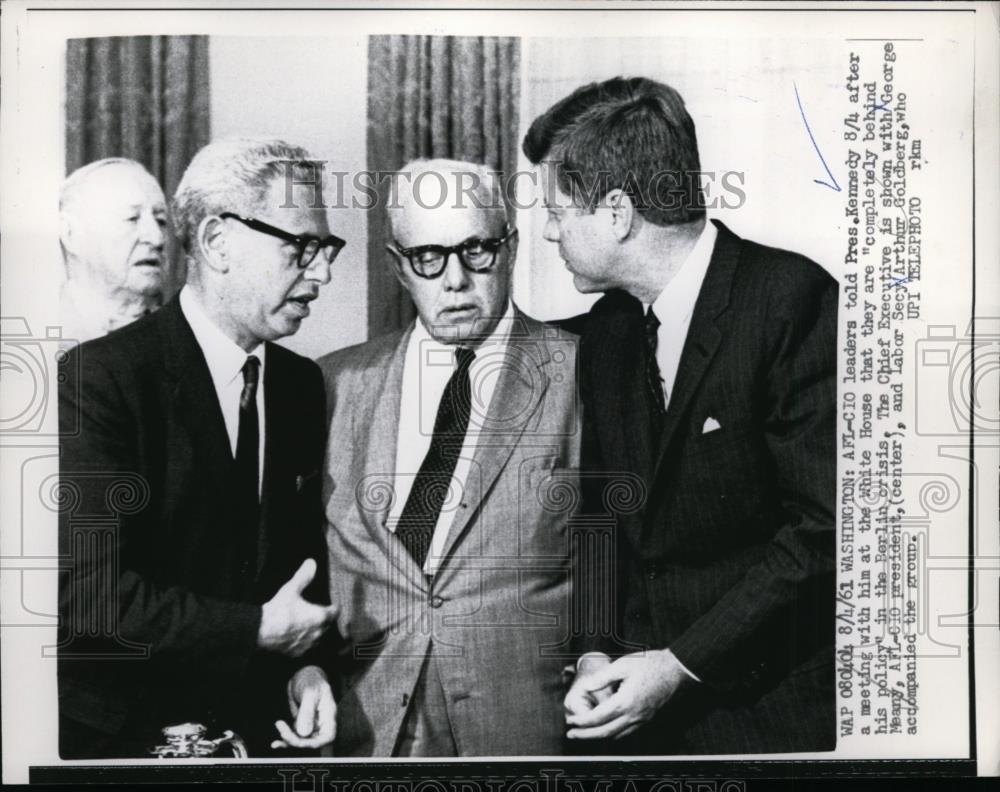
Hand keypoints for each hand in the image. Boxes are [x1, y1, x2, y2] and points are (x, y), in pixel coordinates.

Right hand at [257, 559, 336, 656]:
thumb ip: (303, 575)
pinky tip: (298, 636)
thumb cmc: (279, 609)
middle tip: (320, 612)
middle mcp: (318, 633)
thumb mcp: (291, 589)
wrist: (261, 631)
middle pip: (328, 626)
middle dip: (326, 620)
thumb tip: (312, 562)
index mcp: (320, 617)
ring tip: (310, 624)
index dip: (334, 608)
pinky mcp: (296, 653)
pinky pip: (306, 647)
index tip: (333, 605)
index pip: (335, 613)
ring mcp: (308, 645)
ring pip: (318, 638)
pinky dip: (305, 642)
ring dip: (316, 631)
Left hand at [271, 665, 335, 749]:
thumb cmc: (311, 678)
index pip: (327, 736)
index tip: (300, 740)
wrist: (303, 673)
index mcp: (328, 715)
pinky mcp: (301, 723)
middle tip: (283, 732)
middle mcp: (320, 722)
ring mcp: (311, 724)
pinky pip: (294, 736)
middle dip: (297, 741)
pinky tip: (276, 742)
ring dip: (289, 742)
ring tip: (277, 739)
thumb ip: (307, 712)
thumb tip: (304, 732)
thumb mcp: (310, 692)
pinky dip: (286, 739)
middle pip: (312, 741)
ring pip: (302, 740)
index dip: (315, 743)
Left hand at [565, 649, 692, 739]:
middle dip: (586, 735)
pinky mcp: (645, 718)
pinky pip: (626, 733)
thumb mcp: (623, 665)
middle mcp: (633, 715)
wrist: (675, 670)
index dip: (582, 722)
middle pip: (605, 732)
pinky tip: (605, 730)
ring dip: (598, 737)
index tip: (570, 721)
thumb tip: (586, 687)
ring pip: (616, 736)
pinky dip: (612, 735)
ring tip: (584, 734)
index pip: (598, 718)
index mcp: (625, 702)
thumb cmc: (650, 665)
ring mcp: (641, 719)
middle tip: (571, 734)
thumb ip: (602, 678)